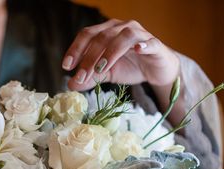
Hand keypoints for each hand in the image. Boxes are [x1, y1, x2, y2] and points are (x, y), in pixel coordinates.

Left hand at [62, 19, 179, 91]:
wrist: (157, 71)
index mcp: (107, 31)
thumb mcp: (107, 74)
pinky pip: (149, 42)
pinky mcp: (155, 44)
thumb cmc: (131, 67)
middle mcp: (121, 27)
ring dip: (110, 53)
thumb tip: (70, 85)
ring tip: (101, 69)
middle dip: (89, 58)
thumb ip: (90, 77)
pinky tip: (136, 51)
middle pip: (102, 37)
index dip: (75, 49)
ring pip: (123, 37)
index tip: (66, 66)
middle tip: (81, 76)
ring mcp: (139, 34)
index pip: (88, 34)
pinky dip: (142, 45)